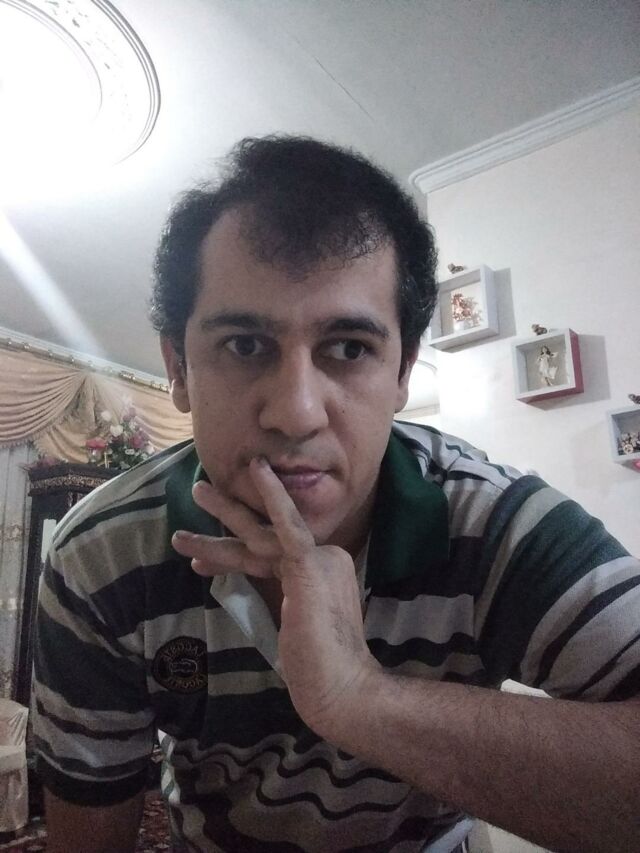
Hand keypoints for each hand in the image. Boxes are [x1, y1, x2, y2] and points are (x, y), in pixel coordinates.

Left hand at [172, 457, 381, 736]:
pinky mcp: (310, 562)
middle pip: (265, 537)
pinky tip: (258, 471)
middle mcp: (324, 557)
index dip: (233, 557)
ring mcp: (319, 557)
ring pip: (263, 532)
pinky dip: (273, 495)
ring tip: (198, 489)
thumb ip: (285, 600)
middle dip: (228, 518)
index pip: (271, 556)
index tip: (202, 562)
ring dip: (227, 511)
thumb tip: (272, 594)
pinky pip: (287, 522)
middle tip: (199, 492)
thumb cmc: (317, 668)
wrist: (340, 687)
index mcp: (321, 572)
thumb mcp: (296, 625)